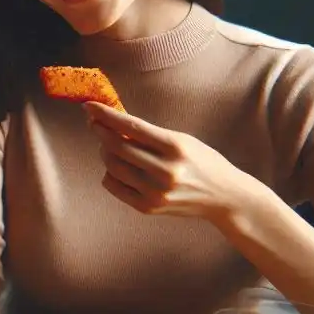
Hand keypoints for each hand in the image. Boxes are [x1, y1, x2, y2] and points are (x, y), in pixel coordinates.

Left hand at [85, 102, 251, 222]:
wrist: (224, 197)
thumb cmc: (201, 162)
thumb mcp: (182, 140)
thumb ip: (149, 134)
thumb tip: (111, 122)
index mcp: (176, 147)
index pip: (131, 127)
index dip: (106, 115)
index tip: (89, 106)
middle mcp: (165, 171)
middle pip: (116, 147)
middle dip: (100, 132)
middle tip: (95, 124)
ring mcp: (155, 192)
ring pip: (112, 166)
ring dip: (104, 151)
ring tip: (110, 145)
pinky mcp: (148, 207)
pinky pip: (113, 185)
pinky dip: (109, 172)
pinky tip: (117, 166)